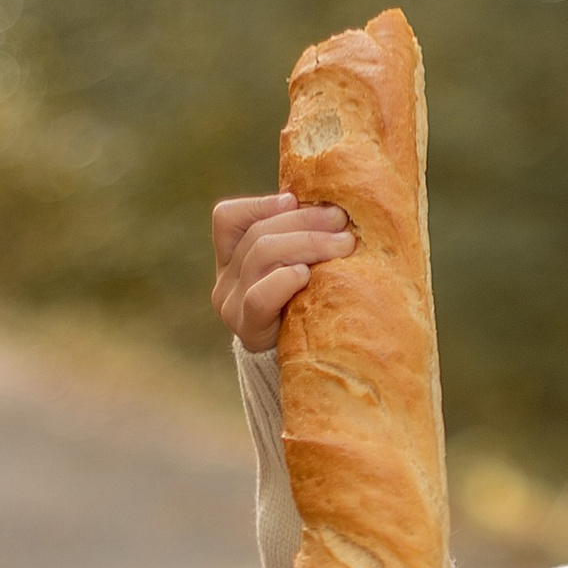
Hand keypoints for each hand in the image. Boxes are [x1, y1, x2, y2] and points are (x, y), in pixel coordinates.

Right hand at [212, 194, 354, 347]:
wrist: (303, 368)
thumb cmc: (309, 309)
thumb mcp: (298, 269)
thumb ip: (300, 240)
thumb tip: (334, 204)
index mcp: (231, 259)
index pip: (227, 219)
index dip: (260, 204)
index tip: (295, 198)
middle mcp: (224, 281)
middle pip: (257, 235)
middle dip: (304, 221)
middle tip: (342, 219)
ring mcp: (231, 306)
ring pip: (261, 256)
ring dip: (307, 243)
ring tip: (344, 244)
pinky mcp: (247, 329)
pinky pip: (259, 297)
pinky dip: (284, 279)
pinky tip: (306, 274)